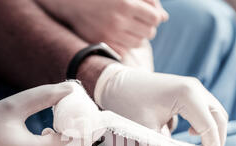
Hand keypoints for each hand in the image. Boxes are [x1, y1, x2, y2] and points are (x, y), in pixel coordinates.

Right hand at [37, 0, 167, 54]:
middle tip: (138, 21)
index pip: (155, 18)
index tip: (149, 14)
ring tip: (129, 27)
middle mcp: (118, 21)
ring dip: (138, 36)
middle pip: (149, 33)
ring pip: (138, 43)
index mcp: (126, 4)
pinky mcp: (101, 43)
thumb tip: (164, 17)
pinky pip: (124, 50)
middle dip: (147, 27)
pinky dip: (126, 44)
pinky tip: (121, 35)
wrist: (71, 2)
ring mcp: (109, 35)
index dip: (155, 16)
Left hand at [94, 64, 228, 145]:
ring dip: (213, 131)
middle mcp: (195, 88)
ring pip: (215, 112)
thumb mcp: (143, 129)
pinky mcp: (189, 89)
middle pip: (219, 118)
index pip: (209, 126)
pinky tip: (191, 133)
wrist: (117, 84)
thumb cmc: (128, 104)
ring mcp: (193, 86)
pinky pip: (207, 108)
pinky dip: (206, 122)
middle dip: (217, 140)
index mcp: (187, 95)